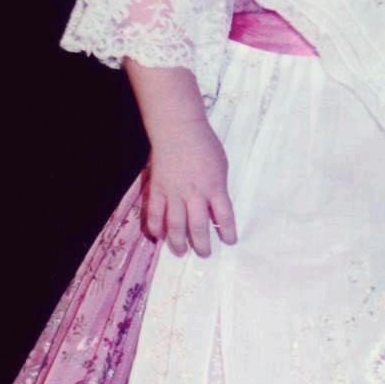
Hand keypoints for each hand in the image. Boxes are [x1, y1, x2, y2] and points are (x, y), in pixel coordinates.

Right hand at [142, 119, 236, 257]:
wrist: (178, 130)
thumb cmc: (204, 145)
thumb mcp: (221, 167)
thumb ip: (218, 188)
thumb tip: (215, 208)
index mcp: (215, 187)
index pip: (224, 217)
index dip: (228, 232)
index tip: (229, 241)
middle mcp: (195, 194)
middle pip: (199, 227)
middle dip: (202, 244)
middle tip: (204, 253)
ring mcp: (174, 193)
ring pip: (175, 225)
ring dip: (179, 242)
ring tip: (181, 252)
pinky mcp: (158, 189)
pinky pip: (155, 213)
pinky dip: (156, 227)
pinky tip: (158, 236)